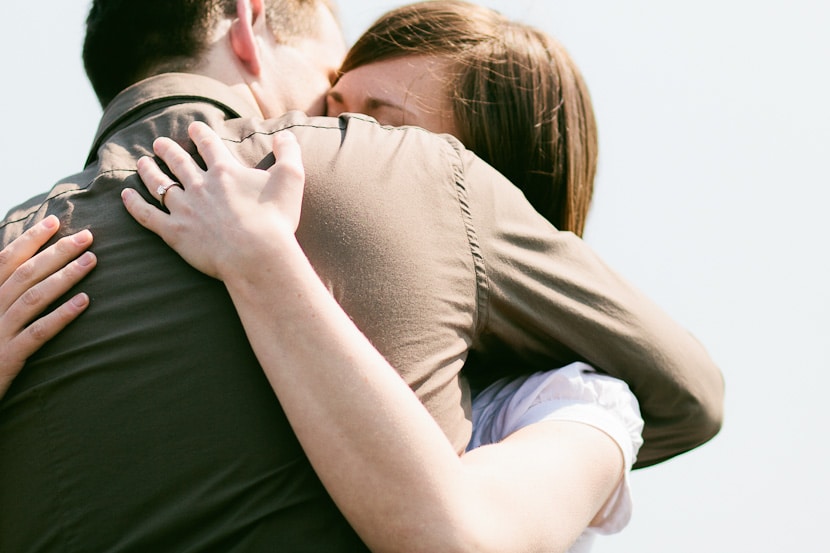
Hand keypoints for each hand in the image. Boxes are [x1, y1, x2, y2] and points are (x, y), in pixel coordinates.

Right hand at [0, 216, 95, 397]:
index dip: (31, 239)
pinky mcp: (7, 357)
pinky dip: (61, 315)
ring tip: (92, 261)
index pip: (7, 259)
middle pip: (25, 273)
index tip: (55, 221)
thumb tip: (32, 270)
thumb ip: (8, 292)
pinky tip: (84, 301)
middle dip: (57, 251)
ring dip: (64, 276)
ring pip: (34, 297)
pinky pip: (37, 332)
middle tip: (88, 236)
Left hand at [122, 121, 305, 280]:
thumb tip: (285, 134)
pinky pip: (146, 214)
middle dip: (168, 149)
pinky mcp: (174, 232)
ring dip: (149, 170)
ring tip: (142, 162)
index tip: (194, 128)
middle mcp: (199, 185)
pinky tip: (125, 195)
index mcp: (224, 171)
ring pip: (159, 183)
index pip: (208, 144)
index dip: (200, 133)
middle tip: (159, 143)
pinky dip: (134, 203)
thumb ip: (289, 151)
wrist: (256, 255)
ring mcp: (184, 208)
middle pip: (178, 160)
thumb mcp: (291, 178)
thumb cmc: (275, 218)